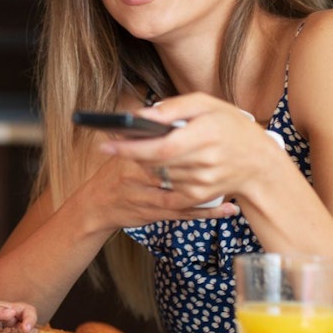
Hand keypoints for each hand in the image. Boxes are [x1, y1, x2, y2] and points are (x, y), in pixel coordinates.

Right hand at [72, 146, 241, 231]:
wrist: (96, 207)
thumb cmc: (114, 175)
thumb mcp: (122, 150)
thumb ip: (140, 137)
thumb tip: (163, 118)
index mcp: (131, 156)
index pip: (160, 147)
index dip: (186, 144)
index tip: (213, 138)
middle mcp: (137, 177)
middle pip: (177, 169)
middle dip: (205, 164)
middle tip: (231, 158)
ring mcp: (146, 197)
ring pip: (185, 193)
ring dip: (213, 190)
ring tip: (237, 184)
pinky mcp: (154, 214)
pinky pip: (186, 212)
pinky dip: (208, 211)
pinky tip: (228, 208)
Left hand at [100, 93, 290, 206]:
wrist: (260, 164)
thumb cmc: (232, 127)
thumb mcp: (207, 105)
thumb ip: (174, 107)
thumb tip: (142, 115)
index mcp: (205, 136)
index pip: (160, 146)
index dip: (131, 147)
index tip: (107, 143)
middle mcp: (205, 162)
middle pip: (155, 163)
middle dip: (132, 154)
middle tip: (114, 144)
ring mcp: (202, 182)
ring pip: (159, 175)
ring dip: (147, 164)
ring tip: (143, 150)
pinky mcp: (200, 196)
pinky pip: (168, 190)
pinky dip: (160, 177)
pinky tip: (159, 166)